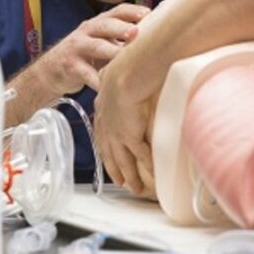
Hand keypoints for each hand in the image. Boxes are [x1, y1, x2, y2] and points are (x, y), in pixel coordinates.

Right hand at [32, 3, 148, 93]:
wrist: (52, 70)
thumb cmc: (86, 56)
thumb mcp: (103, 42)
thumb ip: (122, 39)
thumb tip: (157, 38)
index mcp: (99, 23)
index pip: (116, 12)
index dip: (132, 11)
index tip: (149, 13)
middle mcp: (87, 31)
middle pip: (105, 25)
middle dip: (121, 27)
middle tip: (136, 33)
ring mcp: (77, 48)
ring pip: (96, 47)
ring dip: (111, 51)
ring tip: (124, 57)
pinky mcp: (70, 66)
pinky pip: (86, 73)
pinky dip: (97, 80)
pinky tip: (109, 85)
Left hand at [94, 58, 156, 195]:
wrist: (129, 73)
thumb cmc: (125, 66)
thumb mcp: (113, 71)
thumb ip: (112, 76)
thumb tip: (112, 71)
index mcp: (103, 107)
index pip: (102, 131)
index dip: (106, 144)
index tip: (109, 154)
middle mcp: (107, 124)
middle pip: (109, 151)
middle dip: (114, 167)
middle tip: (119, 180)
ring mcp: (117, 132)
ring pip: (123, 160)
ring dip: (129, 175)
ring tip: (134, 187)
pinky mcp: (130, 136)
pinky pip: (140, 156)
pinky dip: (145, 166)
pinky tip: (151, 174)